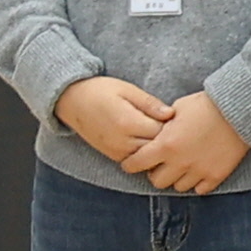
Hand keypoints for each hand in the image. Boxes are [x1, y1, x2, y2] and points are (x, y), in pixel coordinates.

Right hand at [55, 76, 170, 172]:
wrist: (72, 101)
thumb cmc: (101, 90)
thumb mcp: (128, 90)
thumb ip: (150, 104)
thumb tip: (171, 114)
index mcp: (128, 123)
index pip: (162, 132)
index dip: (174, 126)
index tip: (179, 117)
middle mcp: (122, 142)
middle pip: (157, 147)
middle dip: (168, 138)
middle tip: (175, 126)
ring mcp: (116, 152)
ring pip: (148, 157)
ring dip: (157, 147)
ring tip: (163, 132)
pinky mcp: (112, 156)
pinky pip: (136, 160)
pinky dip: (145, 152)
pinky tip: (148, 139)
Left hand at [118, 90, 249, 194]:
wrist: (240, 109)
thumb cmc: (207, 105)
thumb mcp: (178, 109)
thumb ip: (164, 125)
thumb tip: (157, 132)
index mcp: (165, 145)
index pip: (137, 164)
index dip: (131, 164)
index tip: (132, 163)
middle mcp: (180, 162)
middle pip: (157, 181)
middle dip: (156, 173)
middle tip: (161, 165)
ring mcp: (199, 171)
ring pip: (179, 187)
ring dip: (177, 178)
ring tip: (182, 168)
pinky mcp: (217, 175)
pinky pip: (200, 189)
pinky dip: (197, 183)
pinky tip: (199, 171)